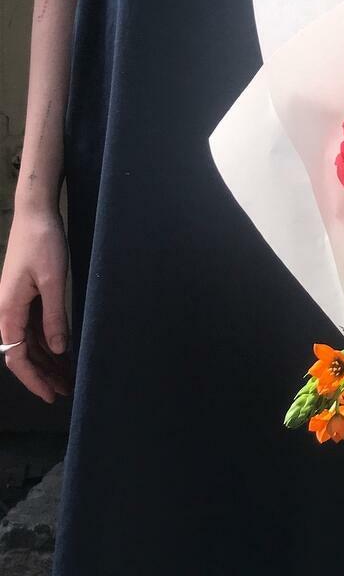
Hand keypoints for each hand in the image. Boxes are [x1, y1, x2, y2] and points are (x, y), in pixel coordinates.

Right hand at [0, 205, 72, 401]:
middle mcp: (8, 312)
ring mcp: (17, 304)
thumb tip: (58, 349)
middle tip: (67, 390)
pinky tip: (63, 352)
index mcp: (8, 311)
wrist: (36, 214)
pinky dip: (49, 342)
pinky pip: (35, 328)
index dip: (34, 379)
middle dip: (44, 374)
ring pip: (30, 343)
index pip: (17, 357)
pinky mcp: (27, 296)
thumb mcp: (53, 280)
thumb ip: (54, 315)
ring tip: (68, 376)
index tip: (50, 395)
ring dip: (48, 361)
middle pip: (23, 354)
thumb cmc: (43, 243)